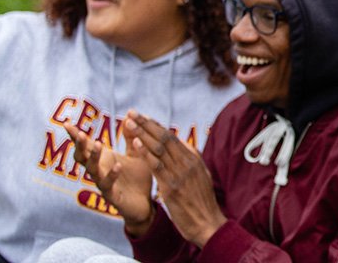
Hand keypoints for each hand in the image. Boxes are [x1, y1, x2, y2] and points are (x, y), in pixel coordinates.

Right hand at [64, 121, 154, 232]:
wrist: (146, 203)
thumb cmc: (137, 178)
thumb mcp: (136, 154)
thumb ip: (131, 138)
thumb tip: (128, 118)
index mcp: (103, 159)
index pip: (86, 145)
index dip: (75, 136)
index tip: (66, 123)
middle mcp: (100, 171)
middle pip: (83, 157)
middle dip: (80, 145)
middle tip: (80, 133)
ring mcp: (103, 184)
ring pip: (93, 170)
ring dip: (94, 157)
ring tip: (98, 144)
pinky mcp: (112, 196)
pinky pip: (108, 185)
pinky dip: (112, 175)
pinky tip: (118, 166)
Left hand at [124, 110, 226, 247]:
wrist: (208, 224)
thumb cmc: (202, 202)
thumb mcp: (201, 176)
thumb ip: (191, 160)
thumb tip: (183, 146)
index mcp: (193, 158)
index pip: (171, 137)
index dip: (155, 125)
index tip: (143, 116)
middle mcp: (187, 162)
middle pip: (164, 138)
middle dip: (146, 124)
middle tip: (132, 113)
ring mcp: (180, 174)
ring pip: (158, 148)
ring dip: (141, 133)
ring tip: (128, 122)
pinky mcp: (172, 187)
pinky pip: (156, 166)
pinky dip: (145, 153)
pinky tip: (136, 143)